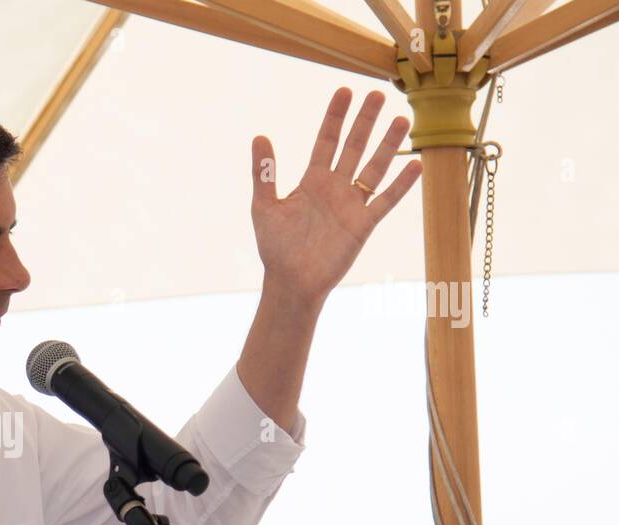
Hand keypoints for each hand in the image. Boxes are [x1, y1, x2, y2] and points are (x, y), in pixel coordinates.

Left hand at [250, 87, 421, 304]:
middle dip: (365, 121)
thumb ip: (264, 173)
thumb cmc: (275, 247)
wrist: (291, 281)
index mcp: (312, 181)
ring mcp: (351, 204)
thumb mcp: (264, 206)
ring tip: (402, 120)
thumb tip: (259, 136)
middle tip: (378, 94)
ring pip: (374, 167)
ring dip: (388, 145)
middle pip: (354, 147)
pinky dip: (401, 185)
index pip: (326, 141)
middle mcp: (335, 188)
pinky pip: (386, 201)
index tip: (345, 91)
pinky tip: (417, 165)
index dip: (335, 117)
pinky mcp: (363, 224)